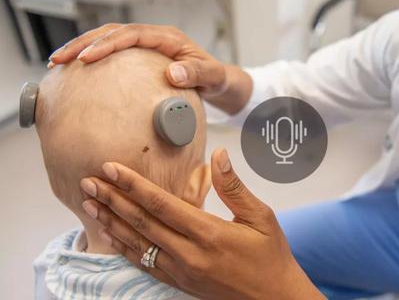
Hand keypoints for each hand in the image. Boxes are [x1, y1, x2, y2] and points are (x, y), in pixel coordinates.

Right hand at [49, 23, 228, 98]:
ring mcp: (146, 45)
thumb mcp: (212, 77)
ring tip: (58, 62)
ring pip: (108, 38)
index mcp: (168, 38)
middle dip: (84, 43)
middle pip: (112, 32)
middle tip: (60, 59)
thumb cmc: (215, 78)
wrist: (219, 81)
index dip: (108, 44)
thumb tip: (173, 73)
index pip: (132, 35)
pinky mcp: (141, 55)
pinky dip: (93, 56)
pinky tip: (76, 71)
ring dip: (82, 47)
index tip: (88, 57)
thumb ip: (197, 74)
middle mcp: (154, 36)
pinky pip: (113, 51)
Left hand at [80, 148, 322, 299]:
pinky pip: (144, 264)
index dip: (133, 185)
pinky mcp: (180, 282)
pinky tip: (110, 235)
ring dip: (111, 222)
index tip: (111, 168)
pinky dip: (124, 248)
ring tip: (89, 205)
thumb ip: (234, 187)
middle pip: (141, 222)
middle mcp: (189, 254)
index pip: (161, 204)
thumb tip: (219, 155)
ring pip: (137, 244)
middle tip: (88, 182)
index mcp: (208, 233)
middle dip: (112, 200)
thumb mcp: (261, 217)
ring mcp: (181, 271)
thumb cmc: (270, 256)